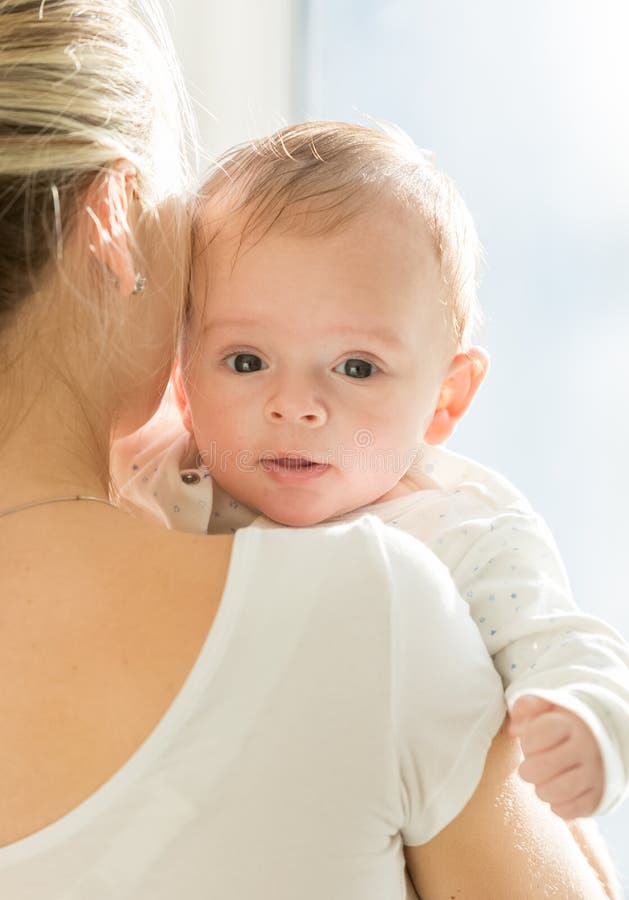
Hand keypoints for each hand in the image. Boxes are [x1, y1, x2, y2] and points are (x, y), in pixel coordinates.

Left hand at [509, 696, 603, 818]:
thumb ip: (527, 707)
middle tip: (529, 768)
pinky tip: (557, 794)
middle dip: (528, 770)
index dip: (527, 742)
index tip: (530, 743)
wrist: (600, 742)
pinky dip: (557, 806)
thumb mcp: (548, 707)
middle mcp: (586, 748)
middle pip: (542, 766)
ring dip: (541, 790)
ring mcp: (595, 774)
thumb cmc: (563, 725)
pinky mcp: (599, 797)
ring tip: (542, 782)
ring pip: (557, 791)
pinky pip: (570, 810)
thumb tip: (514, 728)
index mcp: (571, 724)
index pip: (538, 734)